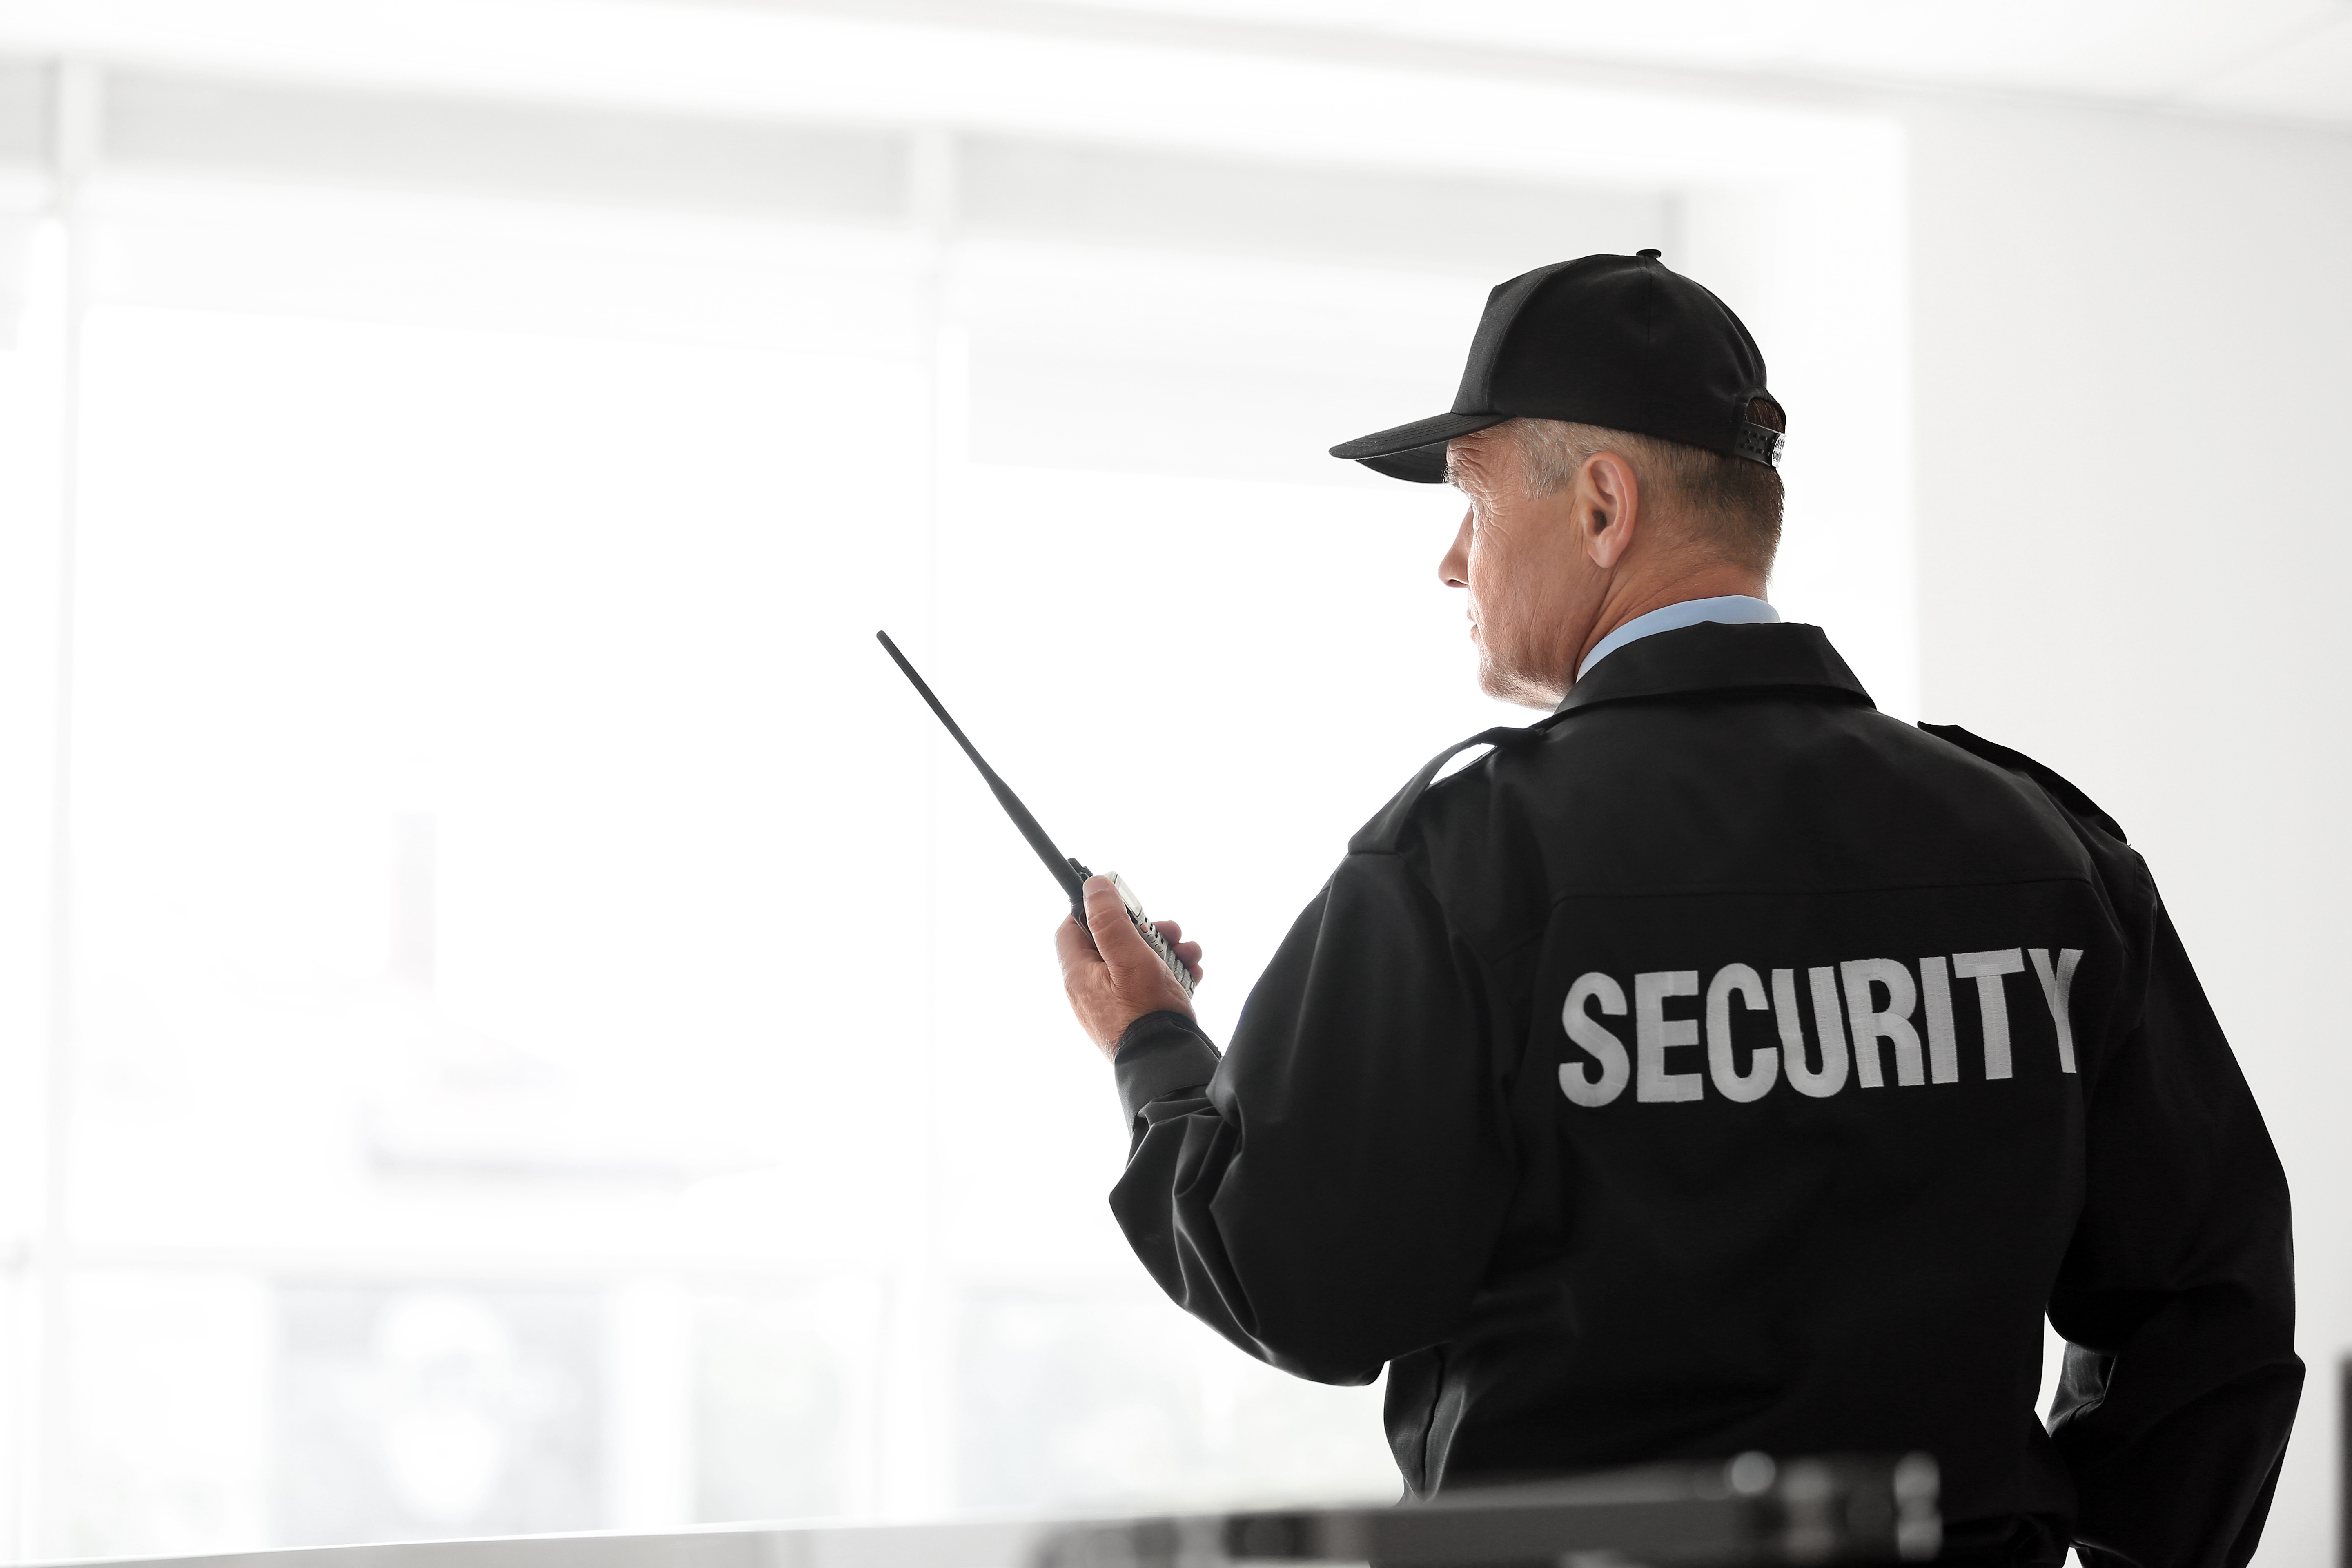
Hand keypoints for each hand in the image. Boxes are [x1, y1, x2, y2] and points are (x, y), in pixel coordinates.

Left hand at [1055, 875, 1204, 1060]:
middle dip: (1146, 931)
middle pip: (1112, 943)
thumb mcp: (1129, 957)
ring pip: (1136, 963)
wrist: (1166, 1065)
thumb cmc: (1146, 1013)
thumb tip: (1093, 886)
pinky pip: (1148, 986)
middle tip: (1170, 931)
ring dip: (1166, 951)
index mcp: (1080, 974)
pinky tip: (1191, 974)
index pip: (1072, 928)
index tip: (1123, 904)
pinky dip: (1169, 975)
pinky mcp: (1135, 1017)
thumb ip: (1110, 920)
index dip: (1096, 910)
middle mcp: (1091, 990)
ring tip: (1190, 954)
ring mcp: (1113, 1005)